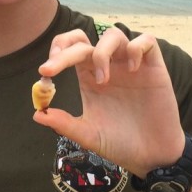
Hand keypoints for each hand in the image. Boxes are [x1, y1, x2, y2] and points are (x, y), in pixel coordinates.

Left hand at [34, 27, 185, 175]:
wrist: (152, 156)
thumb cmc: (120, 144)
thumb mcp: (88, 135)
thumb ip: (64, 124)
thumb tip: (37, 114)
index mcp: (89, 78)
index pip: (69, 51)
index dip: (56, 53)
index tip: (45, 72)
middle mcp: (108, 67)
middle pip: (83, 39)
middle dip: (66, 48)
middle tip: (54, 66)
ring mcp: (130, 65)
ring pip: (113, 34)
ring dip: (102, 52)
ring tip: (103, 80)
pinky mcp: (154, 68)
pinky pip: (147, 42)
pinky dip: (136, 48)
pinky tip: (133, 69)